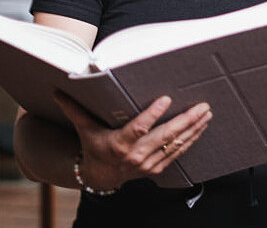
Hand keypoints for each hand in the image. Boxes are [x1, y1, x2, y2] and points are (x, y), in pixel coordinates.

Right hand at [53, 91, 211, 190]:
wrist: (101, 176)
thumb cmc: (94, 147)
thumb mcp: (84, 129)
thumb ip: (75, 109)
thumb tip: (59, 90)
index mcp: (119, 143)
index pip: (139, 128)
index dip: (153, 114)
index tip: (166, 99)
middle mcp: (136, 155)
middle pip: (165, 136)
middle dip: (186, 120)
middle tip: (202, 105)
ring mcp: (148, 163)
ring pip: (176, 144)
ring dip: (194, 128)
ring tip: (207, 113)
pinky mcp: (157, 168)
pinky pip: (178, 153)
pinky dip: (191, 140)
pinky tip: (202, 127)